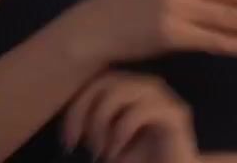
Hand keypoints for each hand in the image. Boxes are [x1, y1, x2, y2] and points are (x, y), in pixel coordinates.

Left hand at [60, 70, 196, 162]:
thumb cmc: (135, 160)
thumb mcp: (104, 139)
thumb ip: (89, 121)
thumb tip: (61, 116)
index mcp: (129, 87)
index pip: (94, 82)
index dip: (75, 108)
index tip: (67, 140)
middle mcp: (146, 86)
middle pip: (105, 81)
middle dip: (85, 113)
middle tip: (78, 144)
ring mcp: (163, 96)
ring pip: (121, 90)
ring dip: (102, 121)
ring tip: (100, 149)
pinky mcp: (175, 114)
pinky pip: (141, 110)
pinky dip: (121, 131)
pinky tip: (116, 152)